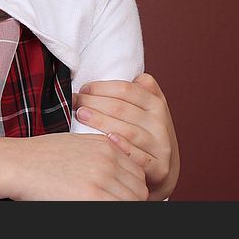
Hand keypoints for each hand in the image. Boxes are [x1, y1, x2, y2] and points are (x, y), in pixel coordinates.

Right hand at [9, 133, 147, 200]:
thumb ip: (102, 153)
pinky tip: (92, 205)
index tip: (117, 195)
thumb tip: (120, 173)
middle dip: (129, 199)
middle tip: (109, 201)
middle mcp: (108, 159)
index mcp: (106, 146)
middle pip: (138, 188)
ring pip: (132, 201)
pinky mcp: (92, 196)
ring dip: (120, 205)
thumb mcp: (77, 144)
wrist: (17, 163)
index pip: (137, 172)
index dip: (129, 187)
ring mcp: (101, 177)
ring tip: (98, 204)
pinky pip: (117, 208)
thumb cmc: (41, 156)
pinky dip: (111, 209)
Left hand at [74, 73, 178, 200]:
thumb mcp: (146, 108)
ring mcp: (161, 145)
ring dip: (100, 122)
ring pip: (127, 130)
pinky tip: (107, 140)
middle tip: (74, 102)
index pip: (126, 90)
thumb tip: (113, 70)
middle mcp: (160, 122)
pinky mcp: (160, 168)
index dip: (101, 88)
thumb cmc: (145, 133)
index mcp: (156, 103)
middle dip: (94, 103)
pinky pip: (139, 157)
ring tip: (81, 115)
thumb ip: (136, 90)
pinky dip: (122, 147)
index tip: (83, 89)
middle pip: (122, 108)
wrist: (163, 169)